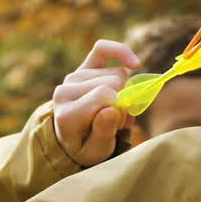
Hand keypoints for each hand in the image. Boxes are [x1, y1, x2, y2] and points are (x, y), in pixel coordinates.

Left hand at [53, 40, 140, 166]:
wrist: (72, 137)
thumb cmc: (87, 146)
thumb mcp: (95, 152)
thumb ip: (103, 133)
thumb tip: (113, 108)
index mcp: (66, 114)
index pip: (104, 96)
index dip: (120, 109)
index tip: (118, 124)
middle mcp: (65, 91)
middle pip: (112, 83)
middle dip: (123, 101)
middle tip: (118, 119)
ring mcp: (73, 77)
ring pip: (116, 73)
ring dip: (124, 91)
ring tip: (115, 109)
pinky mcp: (82, 67)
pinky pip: (103, 49)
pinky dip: (121, 52)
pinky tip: (135, 63)